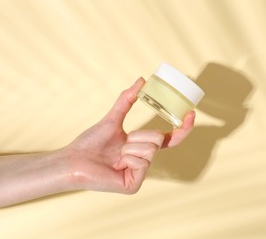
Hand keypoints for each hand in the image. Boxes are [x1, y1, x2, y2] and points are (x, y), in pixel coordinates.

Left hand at [61, 77, 195, 193]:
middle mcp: (144, 162)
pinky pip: (142, 162)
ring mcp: (140, 175)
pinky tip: (115, 164)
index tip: (191, 113)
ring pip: (150, 149)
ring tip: (115, 155)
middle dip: (137, 136)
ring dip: (129, 147)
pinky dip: (126, 158)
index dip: (182, 128)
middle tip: (121, 143)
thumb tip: (141, 80)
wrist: (74, 159)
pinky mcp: (133, 185)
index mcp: (141, 148)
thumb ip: (127, 100)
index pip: (169, 139)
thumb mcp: (113, 118)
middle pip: (158, 139)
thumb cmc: (90, 142)